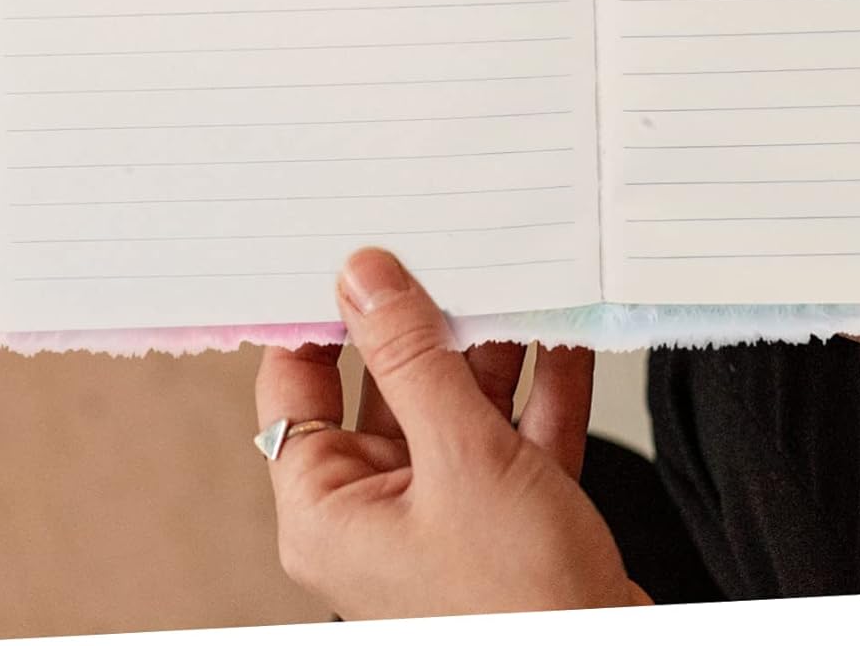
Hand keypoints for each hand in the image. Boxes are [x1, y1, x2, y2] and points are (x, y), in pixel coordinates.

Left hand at [256, 248, 648, 617]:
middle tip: (449, 251)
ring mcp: (450, 511)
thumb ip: (412, 360)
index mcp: (330, 511)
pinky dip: (542, 382)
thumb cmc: (518, 608)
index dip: (318, 320)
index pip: (296, 391)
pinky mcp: (511, 515)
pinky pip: (517, 428)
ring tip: (517, 279)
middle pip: (389, 387)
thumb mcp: (461, 459)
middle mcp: (381, 510)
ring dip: (494, 348)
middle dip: (428, 324)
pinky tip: (563, 332)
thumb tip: (364, 278)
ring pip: (459, 403)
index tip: (351, 254)